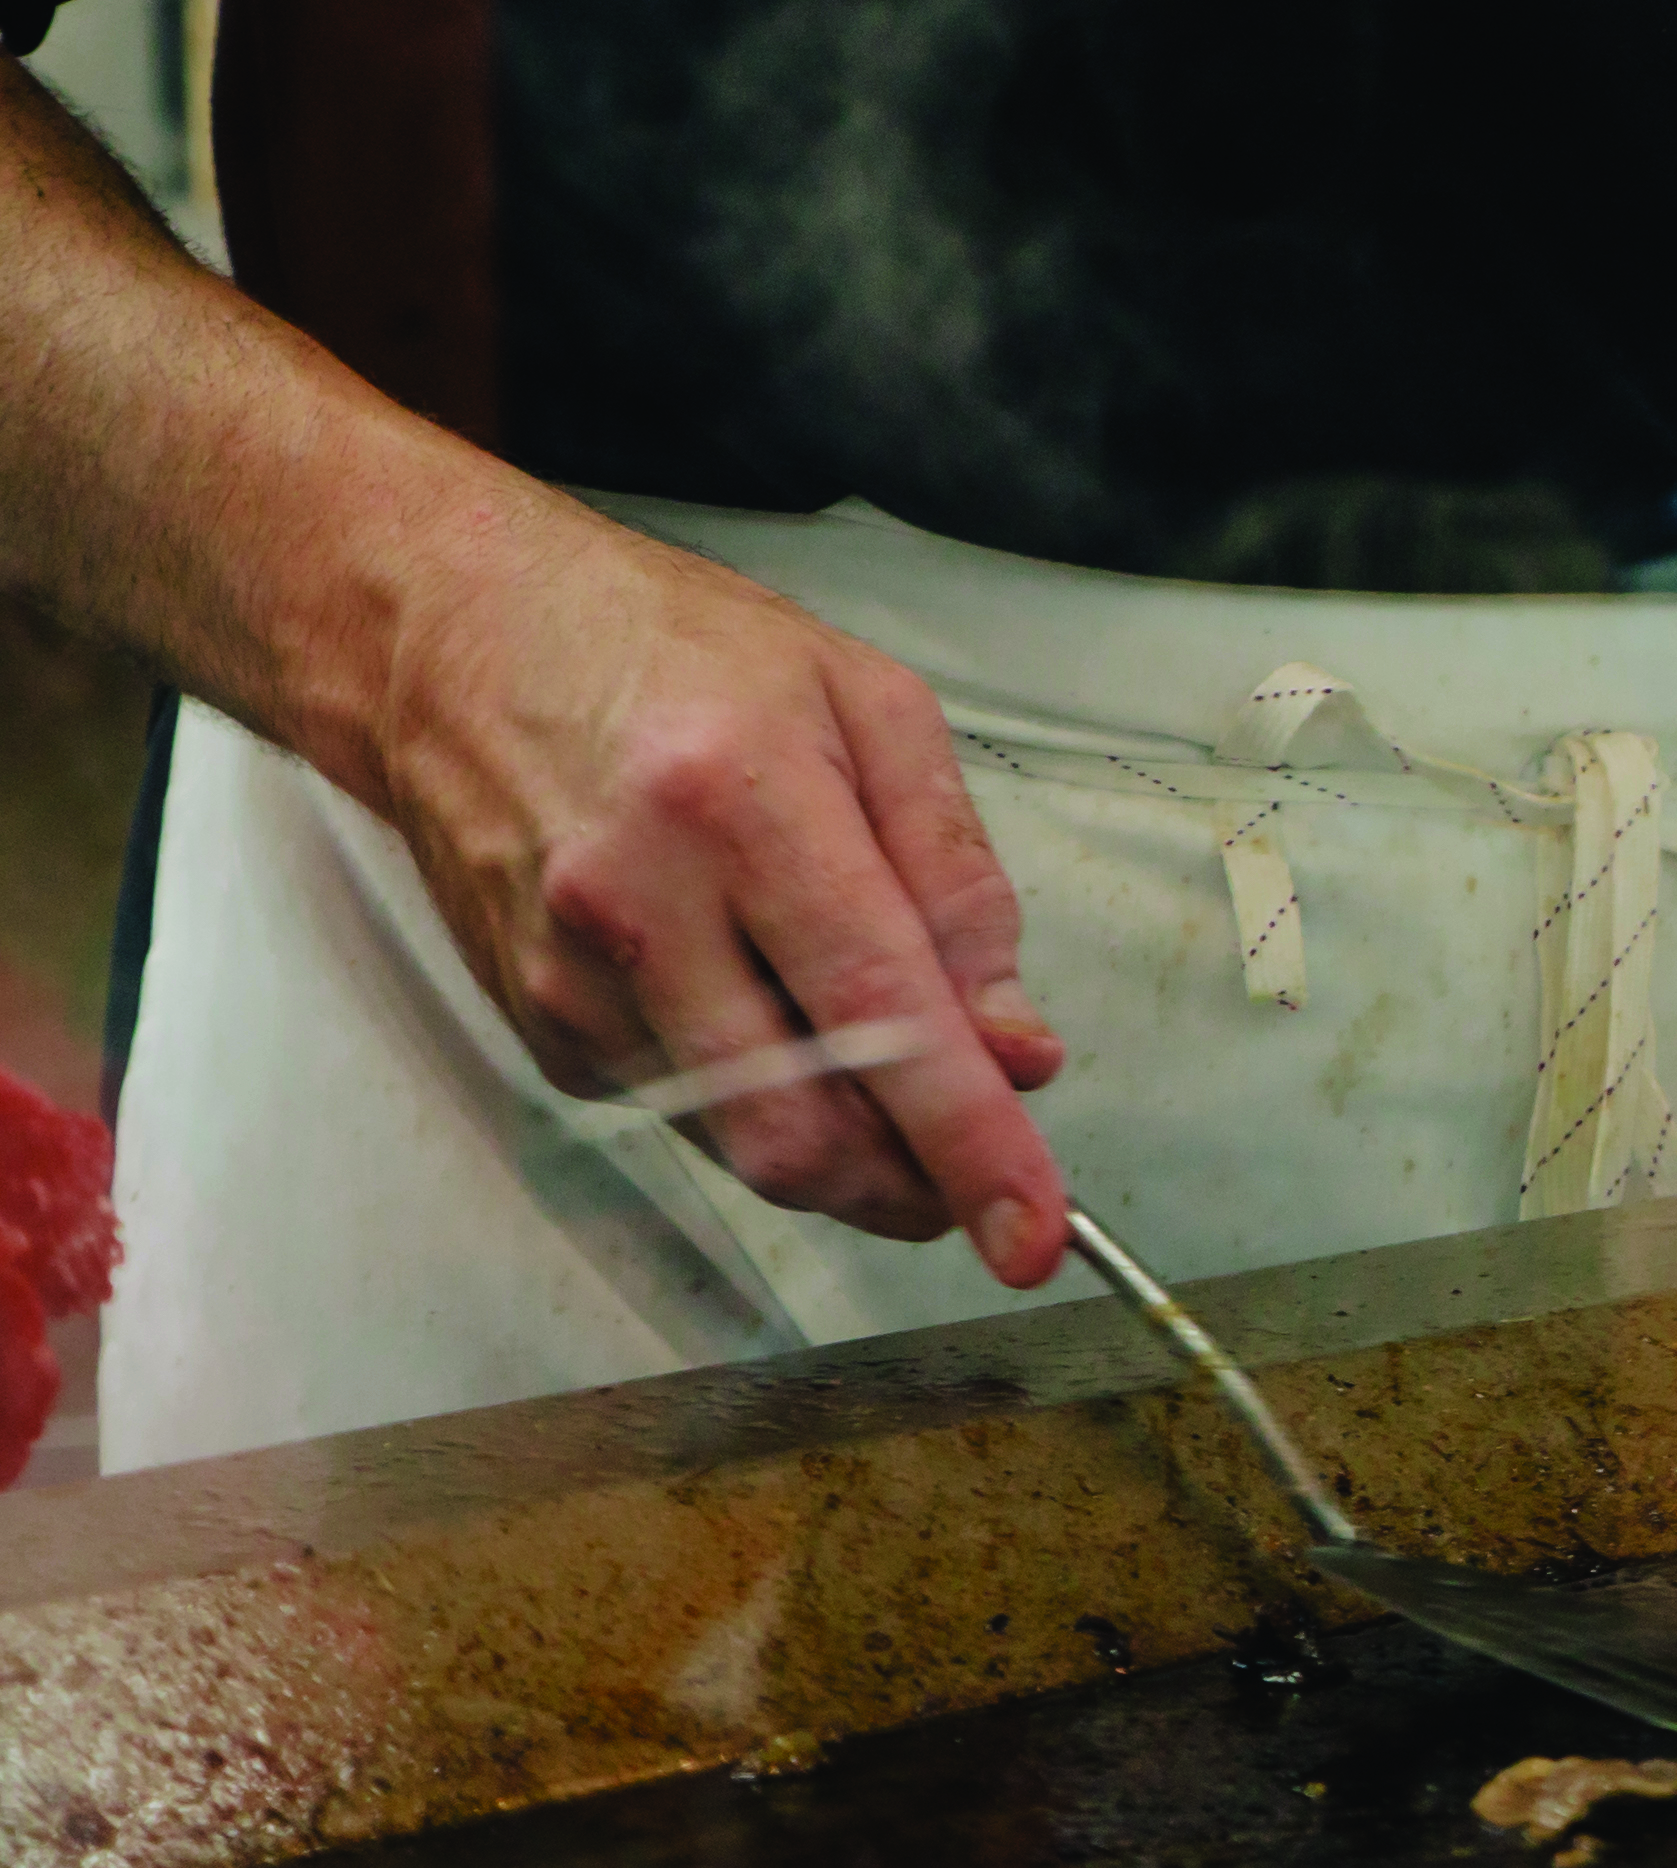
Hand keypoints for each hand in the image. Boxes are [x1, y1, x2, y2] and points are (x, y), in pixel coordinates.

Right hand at [371, 498, 1072, 1279]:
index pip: (880, 1014)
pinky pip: (685, 1109)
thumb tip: (1016, 1049)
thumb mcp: (871, 708)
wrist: (454, 634)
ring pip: (740, 1144)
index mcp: (739, 802)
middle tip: (983, 1169)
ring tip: (898, 1076)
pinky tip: (772, 1009)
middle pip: (796, 1131)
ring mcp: (569, 976)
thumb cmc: (679, 650)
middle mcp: (638, 904)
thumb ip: (958, 883)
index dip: (968, 1141)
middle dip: (913, 1184)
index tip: (1032, 1233)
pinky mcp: (539, 1024)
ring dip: (848, 1149)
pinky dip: (761, 1096)